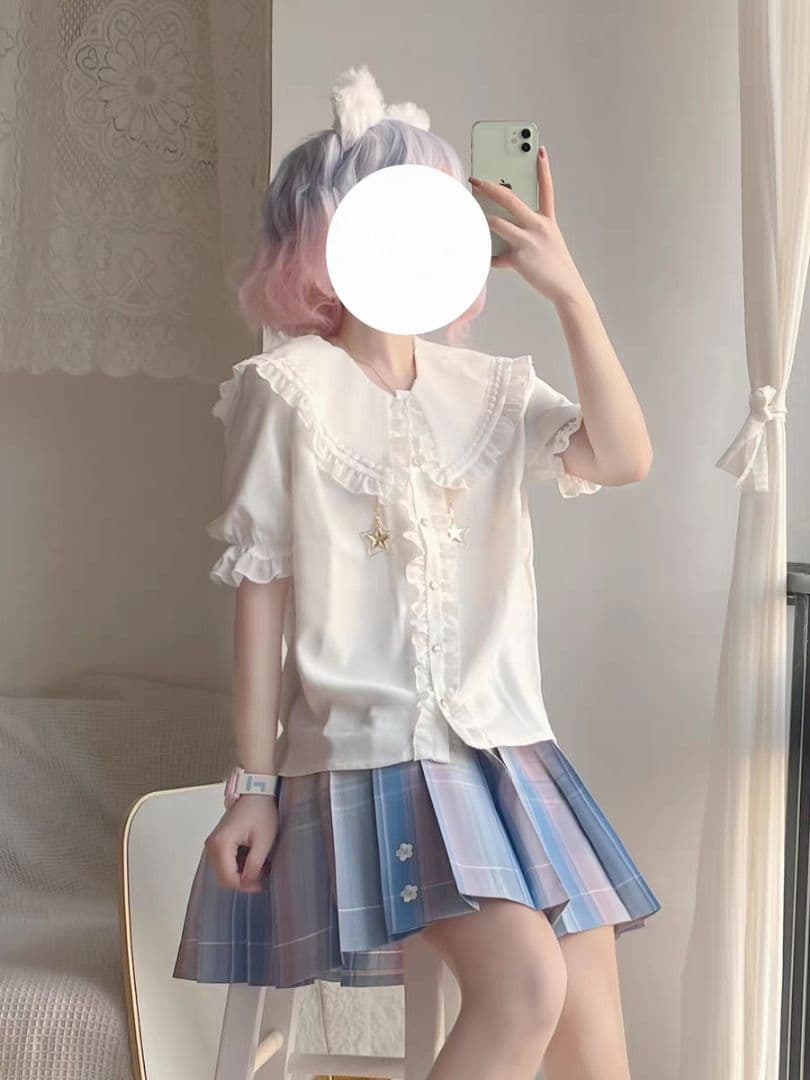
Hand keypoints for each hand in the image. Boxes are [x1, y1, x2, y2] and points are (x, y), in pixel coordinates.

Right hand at [204, 794, 279, 893]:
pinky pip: (225, 863)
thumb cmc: (261, 812)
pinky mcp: (218, 843)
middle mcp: (211, 845)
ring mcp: (213, 844)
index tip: (262, 884)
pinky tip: (253, 860)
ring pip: (224, 872)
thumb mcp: (263, 840)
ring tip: (260, 866)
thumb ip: (254, 864)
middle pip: (223, 878)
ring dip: (242, 874)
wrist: (255, 793)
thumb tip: (248, 882)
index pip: (228, 878)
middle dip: (243, 881)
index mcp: (220, 844)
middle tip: (263, 877)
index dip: (245, 886)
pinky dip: (239, 866)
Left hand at [470, 147, 587, 305]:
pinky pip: (496, 256)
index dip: (543, 168)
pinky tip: (484, 259)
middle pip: (511, 199)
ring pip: (497, 223)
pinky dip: (488, 258)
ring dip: (482, 219)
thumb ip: (531, 229)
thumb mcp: (549, 241)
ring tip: (472, 216)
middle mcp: (538, 226)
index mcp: (547, 220)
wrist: (566, 288)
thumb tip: (505, 223)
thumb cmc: (554, 265)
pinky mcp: (518, 259)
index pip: (546, 188)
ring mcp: (527, 241)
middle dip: (490, 187)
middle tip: (476, 180)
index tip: (539, 150)